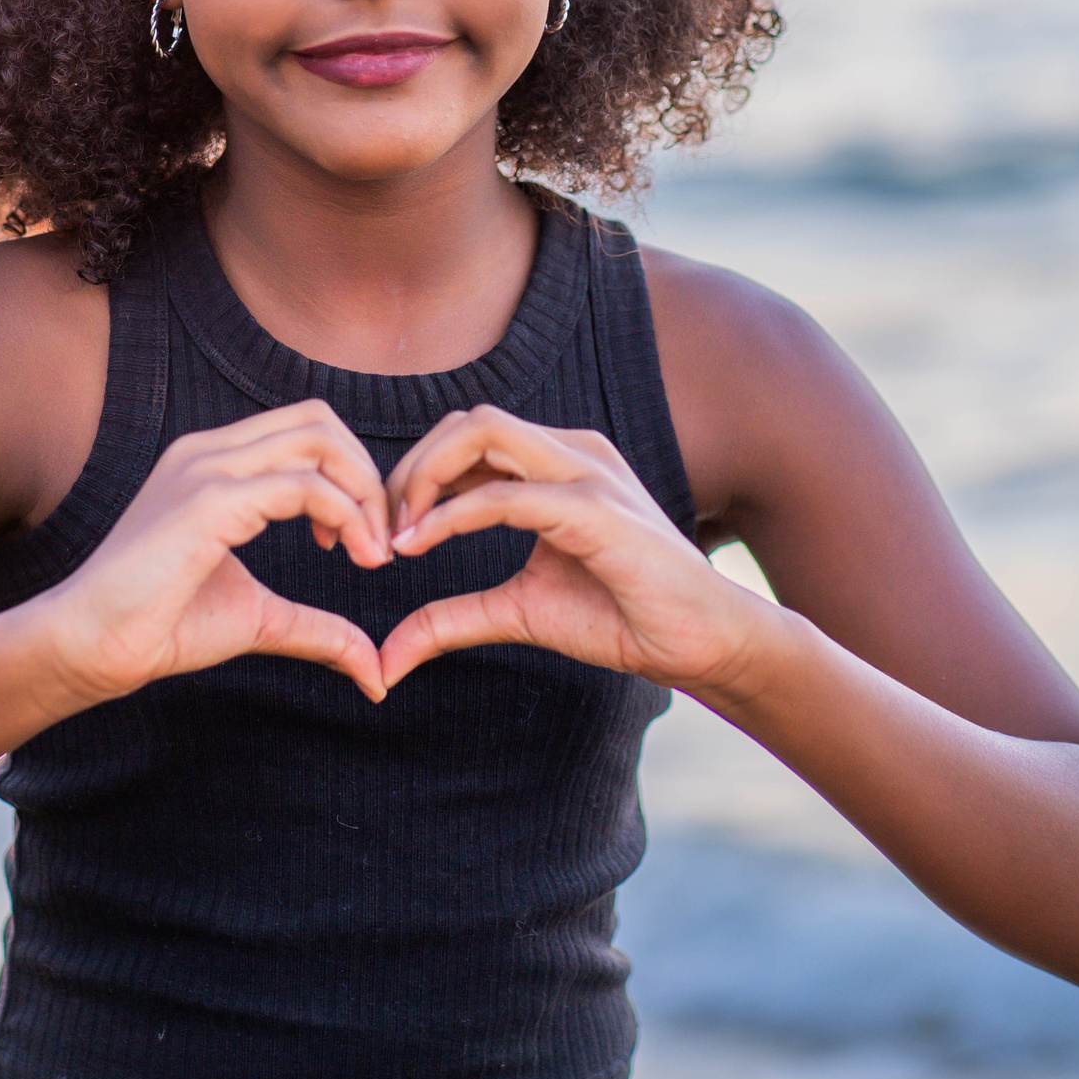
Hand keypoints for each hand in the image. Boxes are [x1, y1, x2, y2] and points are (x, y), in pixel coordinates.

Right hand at [5, 400, 392, 712]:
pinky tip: (351, 557)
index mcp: (214, 462)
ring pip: (318, 440)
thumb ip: (318, 629)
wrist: (92, 646)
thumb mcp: (260, 618)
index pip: (306, 429)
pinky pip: (303, 486)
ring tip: (370, 553)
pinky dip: (346, 515)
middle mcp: (209, 452)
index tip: (358, 541)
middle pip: (320, 421)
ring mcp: (206, 470)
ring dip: (364, 493)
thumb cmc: (164, 626)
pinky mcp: (209, 502)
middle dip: (366, 476)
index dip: (350, 475)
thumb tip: (375, 674)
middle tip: (376, 542)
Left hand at [378, 405, 778, 694]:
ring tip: (398, 535)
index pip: (468, 436)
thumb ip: (452, 619)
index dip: (416, 475)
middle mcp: (572, 452)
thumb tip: (386, 657)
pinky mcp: (595, 510)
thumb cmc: (620, 617)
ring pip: (482, 432)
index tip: (384, 533)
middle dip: (411, 468)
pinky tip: (420, 545)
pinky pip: (507, 494)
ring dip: (424, 477)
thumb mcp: (517, 613)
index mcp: (557, 464)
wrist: (698, 642)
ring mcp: (586, 473)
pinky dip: (453, 515)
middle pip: (466, 422)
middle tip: (381, 529)